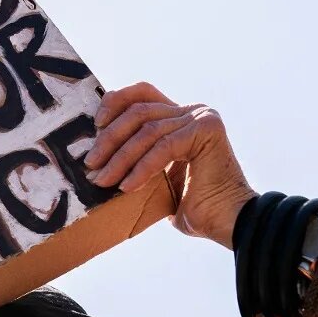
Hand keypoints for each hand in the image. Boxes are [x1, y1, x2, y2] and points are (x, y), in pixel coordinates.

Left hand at [84, 82, 256, 249]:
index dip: (116, 102)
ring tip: (103, 180)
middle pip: (140, 111)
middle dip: (110, 137)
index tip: (95, 125)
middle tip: (91, 164)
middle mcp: (193, 111)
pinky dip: (142, 167)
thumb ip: (138, 157)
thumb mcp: (156, 175)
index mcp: (181, 116)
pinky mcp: (206, 131)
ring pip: (147, 130)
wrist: (225, 222)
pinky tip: (127, 187)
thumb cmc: (190, 206)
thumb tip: (98, 156)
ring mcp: (201, 118)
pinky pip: (163, 147)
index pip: (143, 94)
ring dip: (120, 157)